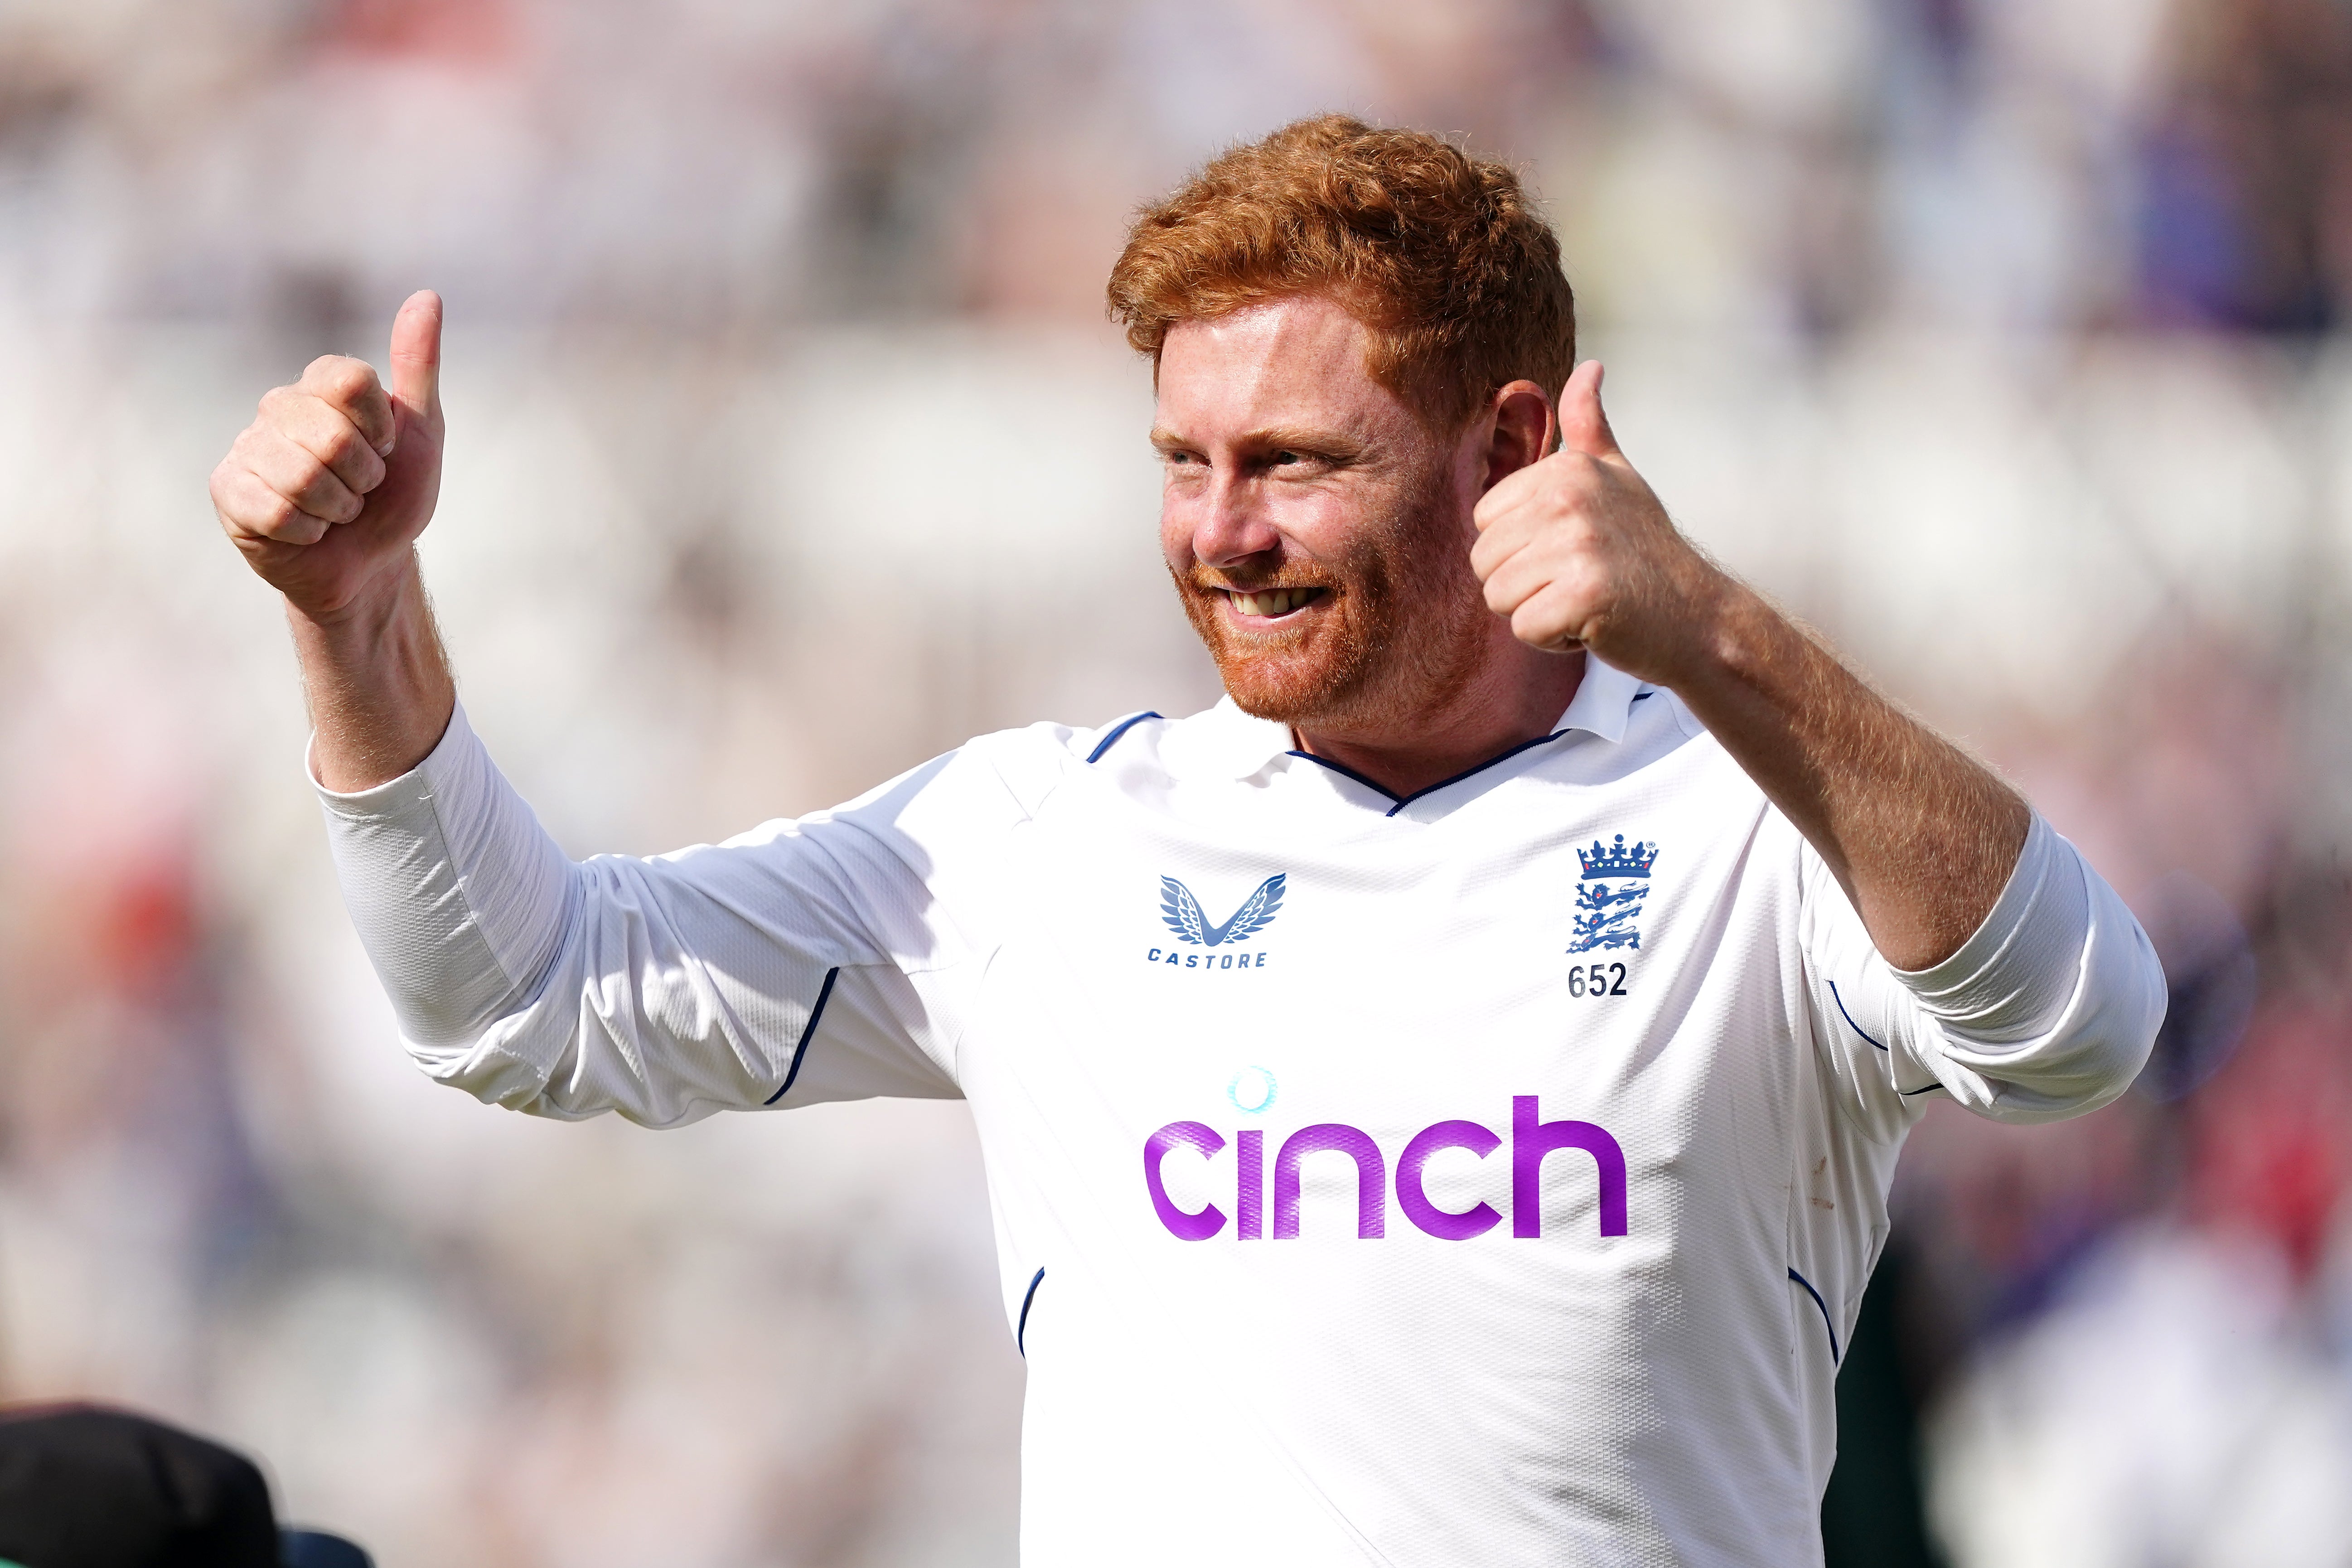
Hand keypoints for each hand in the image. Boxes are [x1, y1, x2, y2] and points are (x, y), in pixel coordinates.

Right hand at [210, 290, 444, 621]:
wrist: (371, 565)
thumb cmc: (394, 498)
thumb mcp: (422, 432)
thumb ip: (420, 365)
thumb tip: (428, 296)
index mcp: (322, 384)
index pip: (349, 381)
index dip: (379, 429)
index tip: (385, 448)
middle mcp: (279, 406)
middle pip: (330, 434)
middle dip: (363, 477)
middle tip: (361, 488)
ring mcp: (248, 447)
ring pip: (302, 475)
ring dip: (337, 508)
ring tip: (334, 510)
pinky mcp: (228, 490)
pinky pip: (275, 509)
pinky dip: (307, 531)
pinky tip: (305, 530)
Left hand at [1469, 361, 1728, 687]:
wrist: (1697, 615)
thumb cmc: (1645, 549)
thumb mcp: (1618, 476)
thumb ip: (1589, 426)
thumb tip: (1589, 366)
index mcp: (1565, 468)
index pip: (1484, 520)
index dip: (1520, 548)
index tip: (1570, 550)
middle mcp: (1569, 497)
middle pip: (1484, 561)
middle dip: (1523, 583)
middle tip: (1577, 579)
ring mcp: (1578, 544)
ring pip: (1498, 597)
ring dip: (1537, 612)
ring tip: (1584, 599)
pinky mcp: (1585, 595)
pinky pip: (1524, 628)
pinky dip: (1553, 640)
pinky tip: (1591, 623)